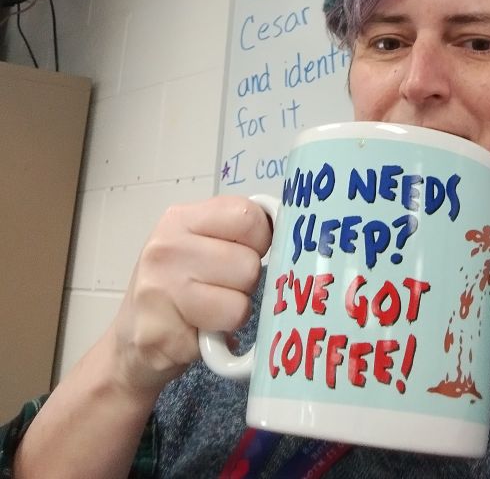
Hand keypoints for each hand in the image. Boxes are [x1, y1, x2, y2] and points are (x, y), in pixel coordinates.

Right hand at [107, 195, 271, 396]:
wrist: (129, 344)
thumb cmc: (176, 287)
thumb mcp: (198, 244)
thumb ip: (234, 231)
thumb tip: (289, 228)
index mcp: (180, 218)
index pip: (248, 217)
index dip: (261, 240)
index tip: (248, 251)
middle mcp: (166, 249)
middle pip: (248, 264)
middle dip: (246, 283)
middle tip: (221, 289)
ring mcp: (160, 291)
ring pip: (240, 303)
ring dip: (235, 312)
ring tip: (210, 311)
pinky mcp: (162, 333)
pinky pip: (222, 333)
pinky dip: (220, 336)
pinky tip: (198, 331)